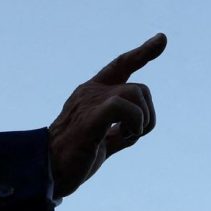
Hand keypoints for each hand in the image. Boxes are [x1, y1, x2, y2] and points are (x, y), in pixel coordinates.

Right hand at [50, 33, 165, 198]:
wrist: (48, 171)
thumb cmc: (74, 157)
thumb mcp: (103, 138)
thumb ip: (120, 127)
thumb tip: (140, 124)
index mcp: (93, 93)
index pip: (121, 65)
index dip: (142, 52)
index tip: (162, 39)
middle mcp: (91, 91)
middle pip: (141, 89)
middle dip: (147, 116)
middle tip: (131, 137)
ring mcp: (90, 102)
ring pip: (136, 94)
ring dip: (141, 122)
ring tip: (123, 139)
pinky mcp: (90, 117)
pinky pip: (122, 106)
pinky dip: (133, 124)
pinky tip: (121, 138)